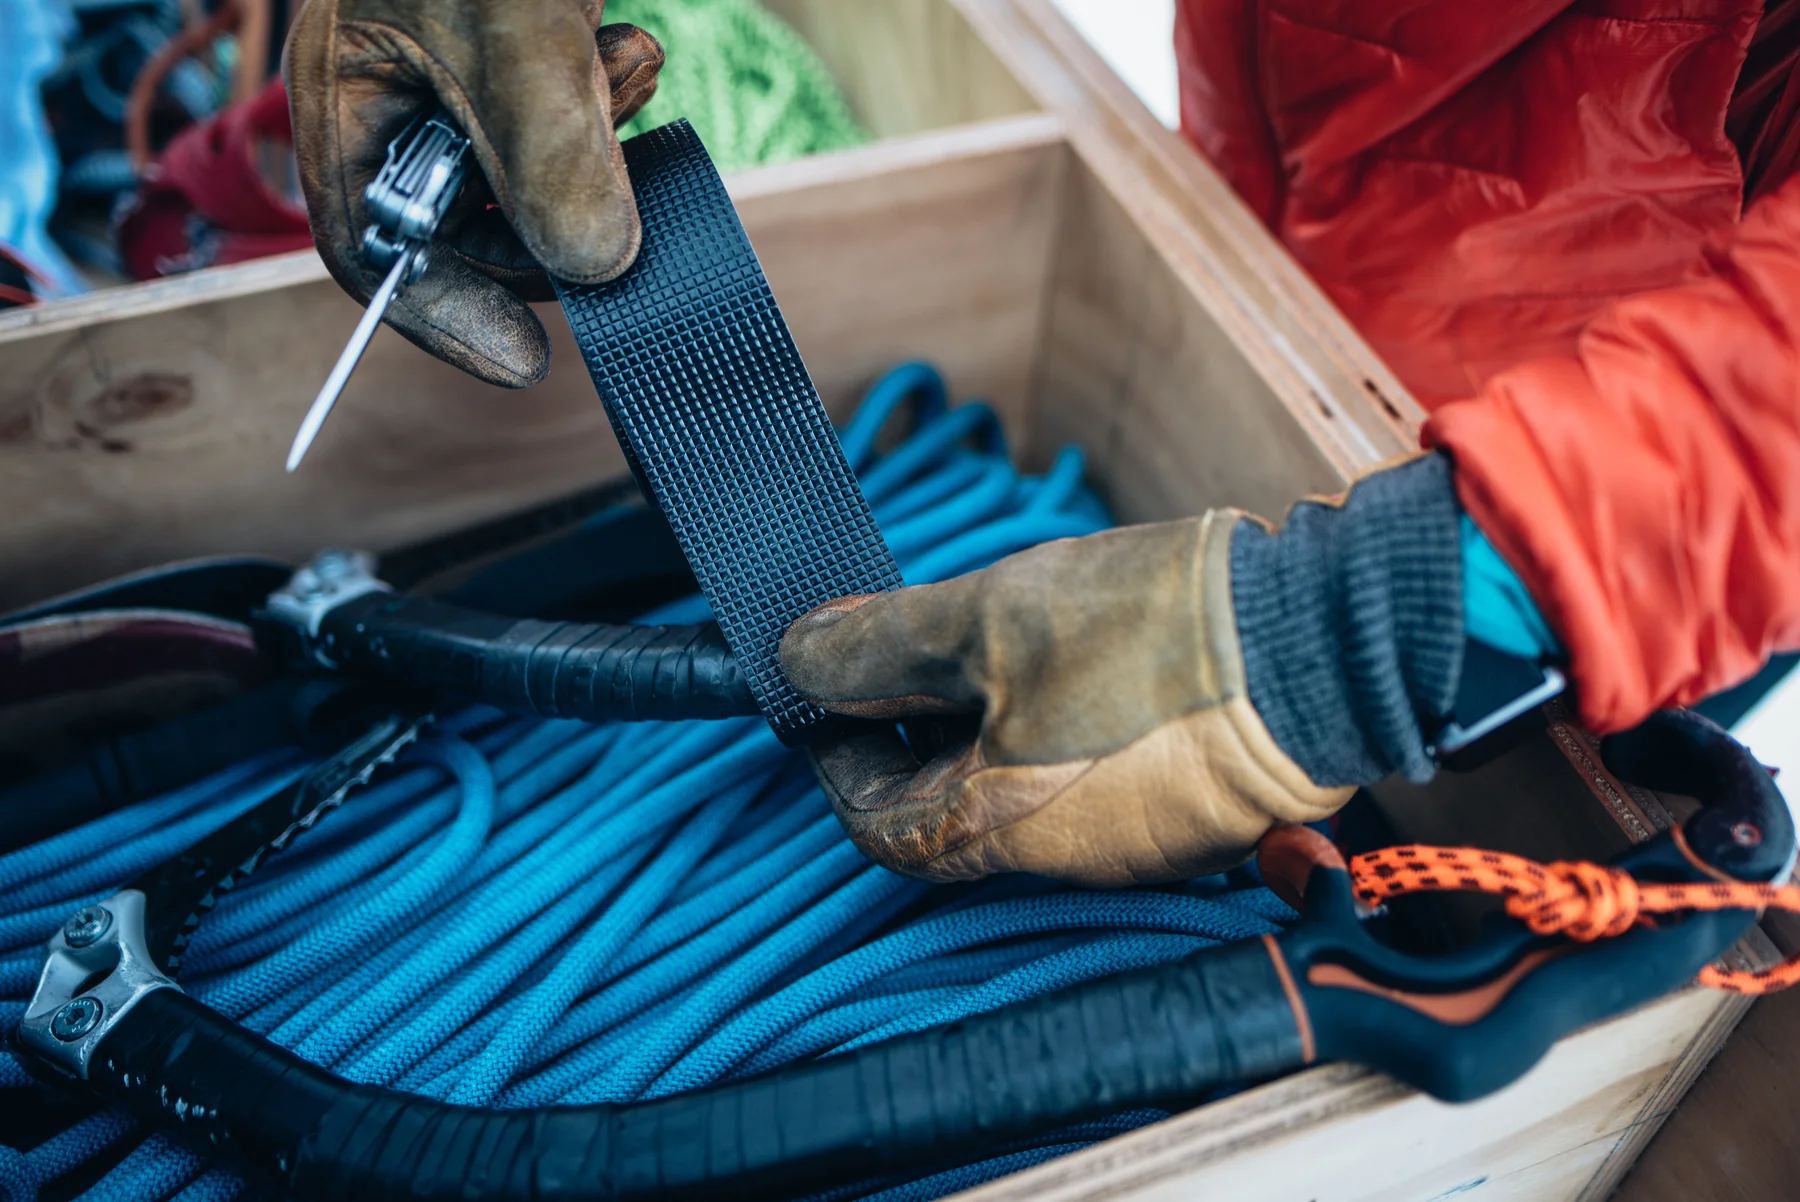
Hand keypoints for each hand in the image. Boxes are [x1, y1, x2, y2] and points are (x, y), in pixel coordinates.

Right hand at [285, 0, 663, 386]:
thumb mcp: (515, 34)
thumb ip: (550, 156)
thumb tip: (599, 268)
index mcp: (349, 89)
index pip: (376, 249)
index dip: (446, 315)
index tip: (527, 361)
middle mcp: (400, 89)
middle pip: (471, 221)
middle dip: (553, 215)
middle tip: (614, 201)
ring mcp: (469, 69)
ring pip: (540, 169)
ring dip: (599, 140)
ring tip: (625, 66)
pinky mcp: (534, 46)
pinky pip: (579, 113)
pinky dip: (618, 94)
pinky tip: (633, 48)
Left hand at [781, 455, 1465, 886]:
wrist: (1328, 640)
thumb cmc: (1157, 635)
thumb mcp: (986, 618)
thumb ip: (883, 646)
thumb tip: (799, 657)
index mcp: (1002, 829)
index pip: (879, 827)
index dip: (839, 759)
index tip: (830, 695)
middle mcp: (1070, 860)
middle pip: (956, 812)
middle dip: (921, 734)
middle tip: (917, 653)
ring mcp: (1141, 844)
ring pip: (1032, 795)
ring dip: (999, 725)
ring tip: (1010, 639)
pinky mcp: (1198, 814)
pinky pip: (1104, 783)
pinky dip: (1072, 730)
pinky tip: (1094, 661)